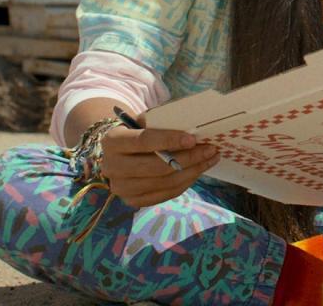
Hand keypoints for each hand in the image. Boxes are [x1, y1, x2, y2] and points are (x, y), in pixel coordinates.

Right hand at [100, 114, 219, 207]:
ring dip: (192, 171)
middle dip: (188, 158)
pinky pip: (165, 194)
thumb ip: (161, 122)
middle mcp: (112, 167)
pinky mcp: (132, 201)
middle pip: (156, 167)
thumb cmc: (137, 131)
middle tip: (210, 150)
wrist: (118, 152)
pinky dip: (185, 183)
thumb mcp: (143, 121)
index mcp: (113, 141)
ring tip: (209, 159)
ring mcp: (121, 188)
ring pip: (163, 183)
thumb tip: (192, 125)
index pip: (143, 141)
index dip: (169, 140)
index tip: (193, 139)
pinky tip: (198, 171)